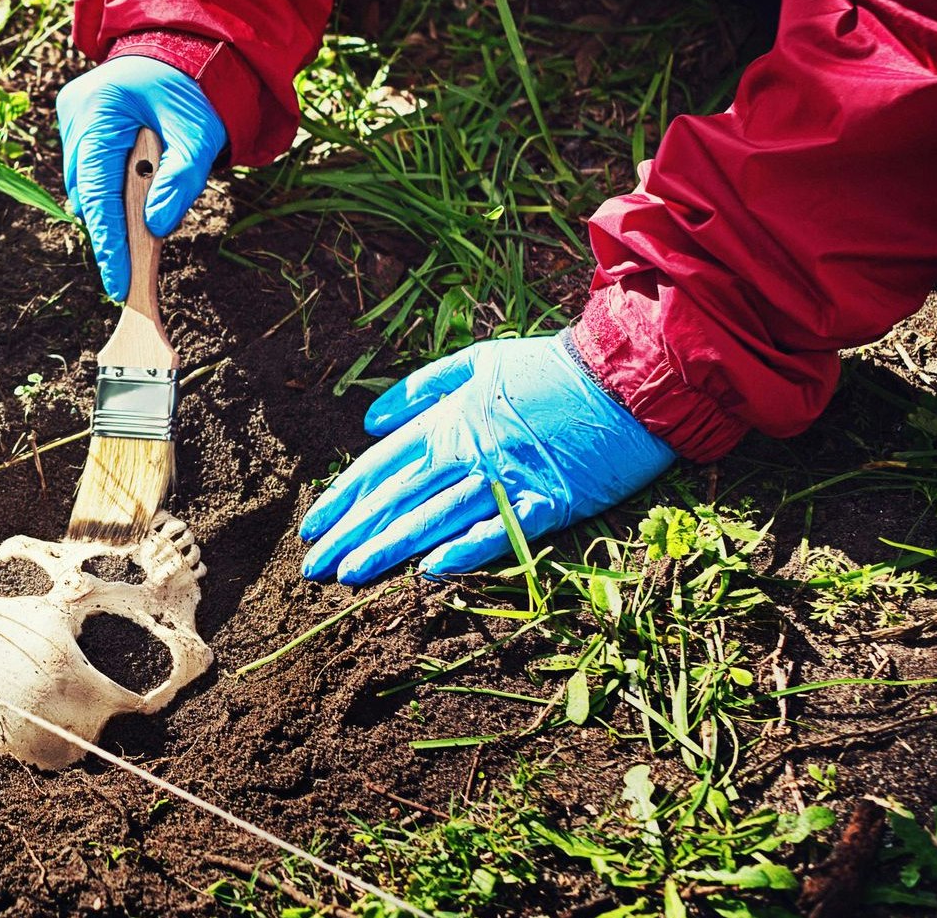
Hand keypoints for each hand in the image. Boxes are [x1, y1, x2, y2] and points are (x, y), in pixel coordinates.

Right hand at [57, 56, 225, 299]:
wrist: (184, 46)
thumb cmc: (194, 86)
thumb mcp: (199, 135)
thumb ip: (180, 181)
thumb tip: (156, 228)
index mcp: (100, 109)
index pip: (98, 190)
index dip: (109, 241)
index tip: (118, 283)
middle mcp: (75, 113)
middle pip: (86, 191)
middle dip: (112, 226)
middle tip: (135, 264)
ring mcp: (72, 117)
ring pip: (85, 184)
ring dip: (113, 205)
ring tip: (144, 213)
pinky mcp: (78, 122)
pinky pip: (89, 168)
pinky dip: (112, 187)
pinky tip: (136, 188)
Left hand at [299, 334, 675, 584]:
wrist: (626, 375)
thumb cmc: (549, 368)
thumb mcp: (477, 361)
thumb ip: (421, 389)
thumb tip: (371, 421)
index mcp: (448, 422)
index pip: (380, 466)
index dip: (341, 498)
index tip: (310, 528)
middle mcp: (468, 453)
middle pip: (396, 498)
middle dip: (351, 534)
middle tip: (312, 569)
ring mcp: (507, 479)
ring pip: (434, 519)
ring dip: (389, 549)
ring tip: (349, 575)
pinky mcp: (549, 501)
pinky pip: (499, 530)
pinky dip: (464, 549)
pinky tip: (429, 571)